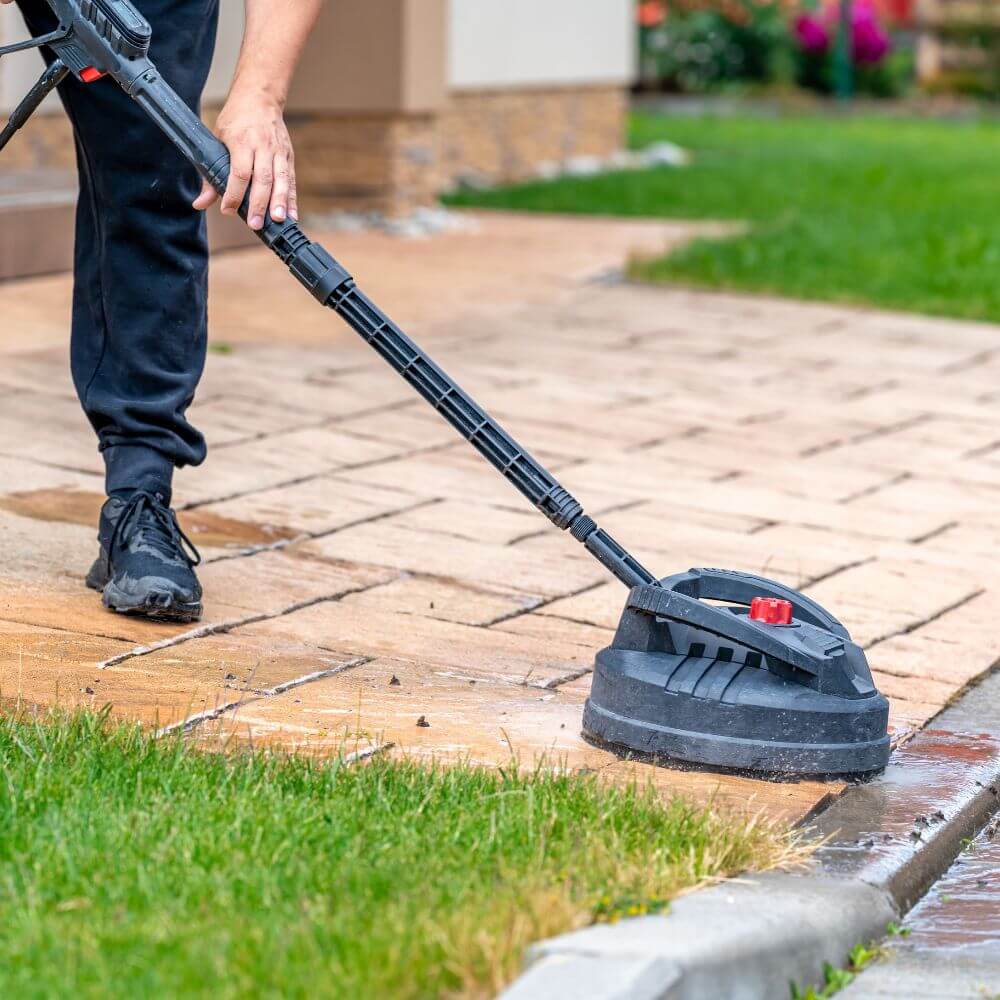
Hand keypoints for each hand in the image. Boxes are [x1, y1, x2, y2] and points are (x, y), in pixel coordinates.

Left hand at [193, 87, 297, 229]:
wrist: (260, 98)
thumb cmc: (236, 120)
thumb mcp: (217, 140)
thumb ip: (210, 175)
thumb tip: (199, 203)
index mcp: (242, 142)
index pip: (239, 173)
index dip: (234, 194)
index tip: (228, 210)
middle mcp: (262, 147)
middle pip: (262, 179)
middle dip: (259, 204)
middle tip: (254, 224)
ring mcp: (278, 152)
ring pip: (281, 180)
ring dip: (279, 203)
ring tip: (277, 221)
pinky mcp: (288, 157)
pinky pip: (291, 181)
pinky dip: (292, 199)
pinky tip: (291, 215)